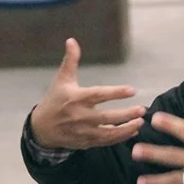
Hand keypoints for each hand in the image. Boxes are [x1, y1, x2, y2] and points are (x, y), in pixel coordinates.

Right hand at [29, 38, 145, 148]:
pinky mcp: (84, 142)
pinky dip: (119, 138)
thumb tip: (72, 40)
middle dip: (125, 115)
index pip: (98, 95)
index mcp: (75, 98)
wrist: (41, 128)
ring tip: (140, 122)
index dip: (116, 92)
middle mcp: (79, 116)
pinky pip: (104, 142)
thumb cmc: (54, 101)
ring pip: (107, 133)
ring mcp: (82, 131)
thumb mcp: (61, 80)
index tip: (132, 90)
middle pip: (106, 117)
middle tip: (142, 110)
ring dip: (126, 129)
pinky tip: (132, 131)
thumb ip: (70, 61)